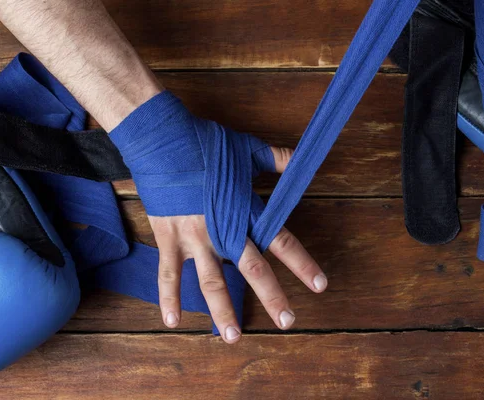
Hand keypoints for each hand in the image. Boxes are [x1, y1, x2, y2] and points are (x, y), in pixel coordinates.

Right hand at [150, 146, 327, 343]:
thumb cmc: (205, 144)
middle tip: (287, 322)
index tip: (319, 285)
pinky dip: (168, 298)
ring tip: (233, 336)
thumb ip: (275, 159)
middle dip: (271, 297)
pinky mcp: (169, 238)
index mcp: (244, 209)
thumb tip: (300, 160)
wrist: (163, 140)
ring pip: (212, 280)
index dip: (302, 264)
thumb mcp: (246, 149)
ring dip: (223, 310)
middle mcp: (223, 228)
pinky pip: (169, 274)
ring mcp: (194, 236)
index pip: (280, 241)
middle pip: (252, 268)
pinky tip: (173, 322)